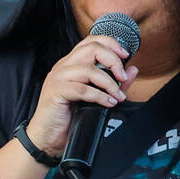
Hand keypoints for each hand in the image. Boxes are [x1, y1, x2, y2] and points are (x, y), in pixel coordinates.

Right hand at [25, 35, 139, 157]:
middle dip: (113, 61)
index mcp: (71, 64)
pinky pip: (82, 89)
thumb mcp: (96, 97)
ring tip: (117, 96)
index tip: (125, 55)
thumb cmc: (68, 117)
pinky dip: (99, 96)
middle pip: (91, 49)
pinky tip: (108, 103)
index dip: (111, 43)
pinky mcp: (56, 92)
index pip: (91, 41)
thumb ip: (114, 82)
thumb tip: (132, 70)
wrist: (47, 137)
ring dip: (109, 83)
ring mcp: (58, 78)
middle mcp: (64, 66)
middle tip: (122, 77)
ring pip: (88, 69)